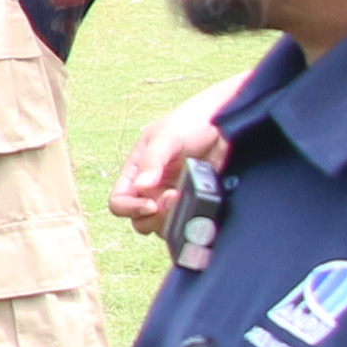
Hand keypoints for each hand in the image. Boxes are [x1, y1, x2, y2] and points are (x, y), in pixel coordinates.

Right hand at [112, 71, 244, 235]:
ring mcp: (173, 196)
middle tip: (173, 199)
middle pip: (139, 220)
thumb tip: (140, 188)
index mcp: (136, 172)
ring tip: (186, 200)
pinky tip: (199, 208)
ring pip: (162, 225)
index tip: (151, 204)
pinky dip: (191, 221)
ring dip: (172, 220)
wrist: (227, 121)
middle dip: (154, 216)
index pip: (119, 202)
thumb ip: (152, 162)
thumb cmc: (191, 121)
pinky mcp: (195, 201)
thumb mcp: (166, 137)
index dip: (131, 208)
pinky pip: (187, 221)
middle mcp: (152, 188)